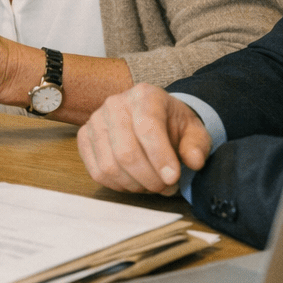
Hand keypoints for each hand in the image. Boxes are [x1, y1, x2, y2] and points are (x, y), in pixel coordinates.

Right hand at [76, 83, 211, 194]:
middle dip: (149, 178)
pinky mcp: (85, 138)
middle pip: (126, 152)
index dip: (160, 157)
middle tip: (165, 187)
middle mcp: (115, 104)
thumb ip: (197, 145)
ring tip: (151, 184)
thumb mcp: (194, 130)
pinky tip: (134, 182)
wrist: (152, 118)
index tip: (173, 178)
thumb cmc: (171, 124)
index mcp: (144, 95)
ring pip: (110, 166)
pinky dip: (118, 185)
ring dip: (134, 184)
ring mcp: (95, 120)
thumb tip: (194, 161)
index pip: (147, 127)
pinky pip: (97, 171)